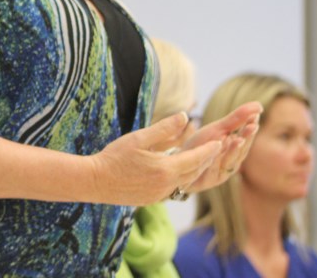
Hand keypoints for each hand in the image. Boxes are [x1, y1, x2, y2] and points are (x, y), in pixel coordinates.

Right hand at [87, 112, 223, 205]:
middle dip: (206, 161)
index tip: (221, 142)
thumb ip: (164, 128)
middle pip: (194, 173)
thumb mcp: (139, 138)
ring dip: (194, 171)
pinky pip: (173, 189)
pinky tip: (178, 172)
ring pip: (184, 182)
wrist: (95, 181)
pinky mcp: (151, 200)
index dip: (210, 150)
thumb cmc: (114, 157)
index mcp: (166, 169)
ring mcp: (159, 195)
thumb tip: (185, 116)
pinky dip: (180, 179)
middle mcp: (166, 185)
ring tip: (201, 160)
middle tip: (216, 150)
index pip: (196, 159)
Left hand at [180, 101, 261, 192]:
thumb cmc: (199, 145)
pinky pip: (224, 167)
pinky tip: (226, 148)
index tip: (257, 112)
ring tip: (241, 137)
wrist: (180, 164)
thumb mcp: (216, 129)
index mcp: (234, 144)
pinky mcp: (219, 177)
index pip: (246, 133)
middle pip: (243, 146)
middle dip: (247, 136)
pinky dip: (226, 157)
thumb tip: (257, 105)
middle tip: (253, 124)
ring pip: (235, 157)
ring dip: (238, 148)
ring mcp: (228, 168)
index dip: (251, 123)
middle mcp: (234, 157)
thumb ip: (235, 119)